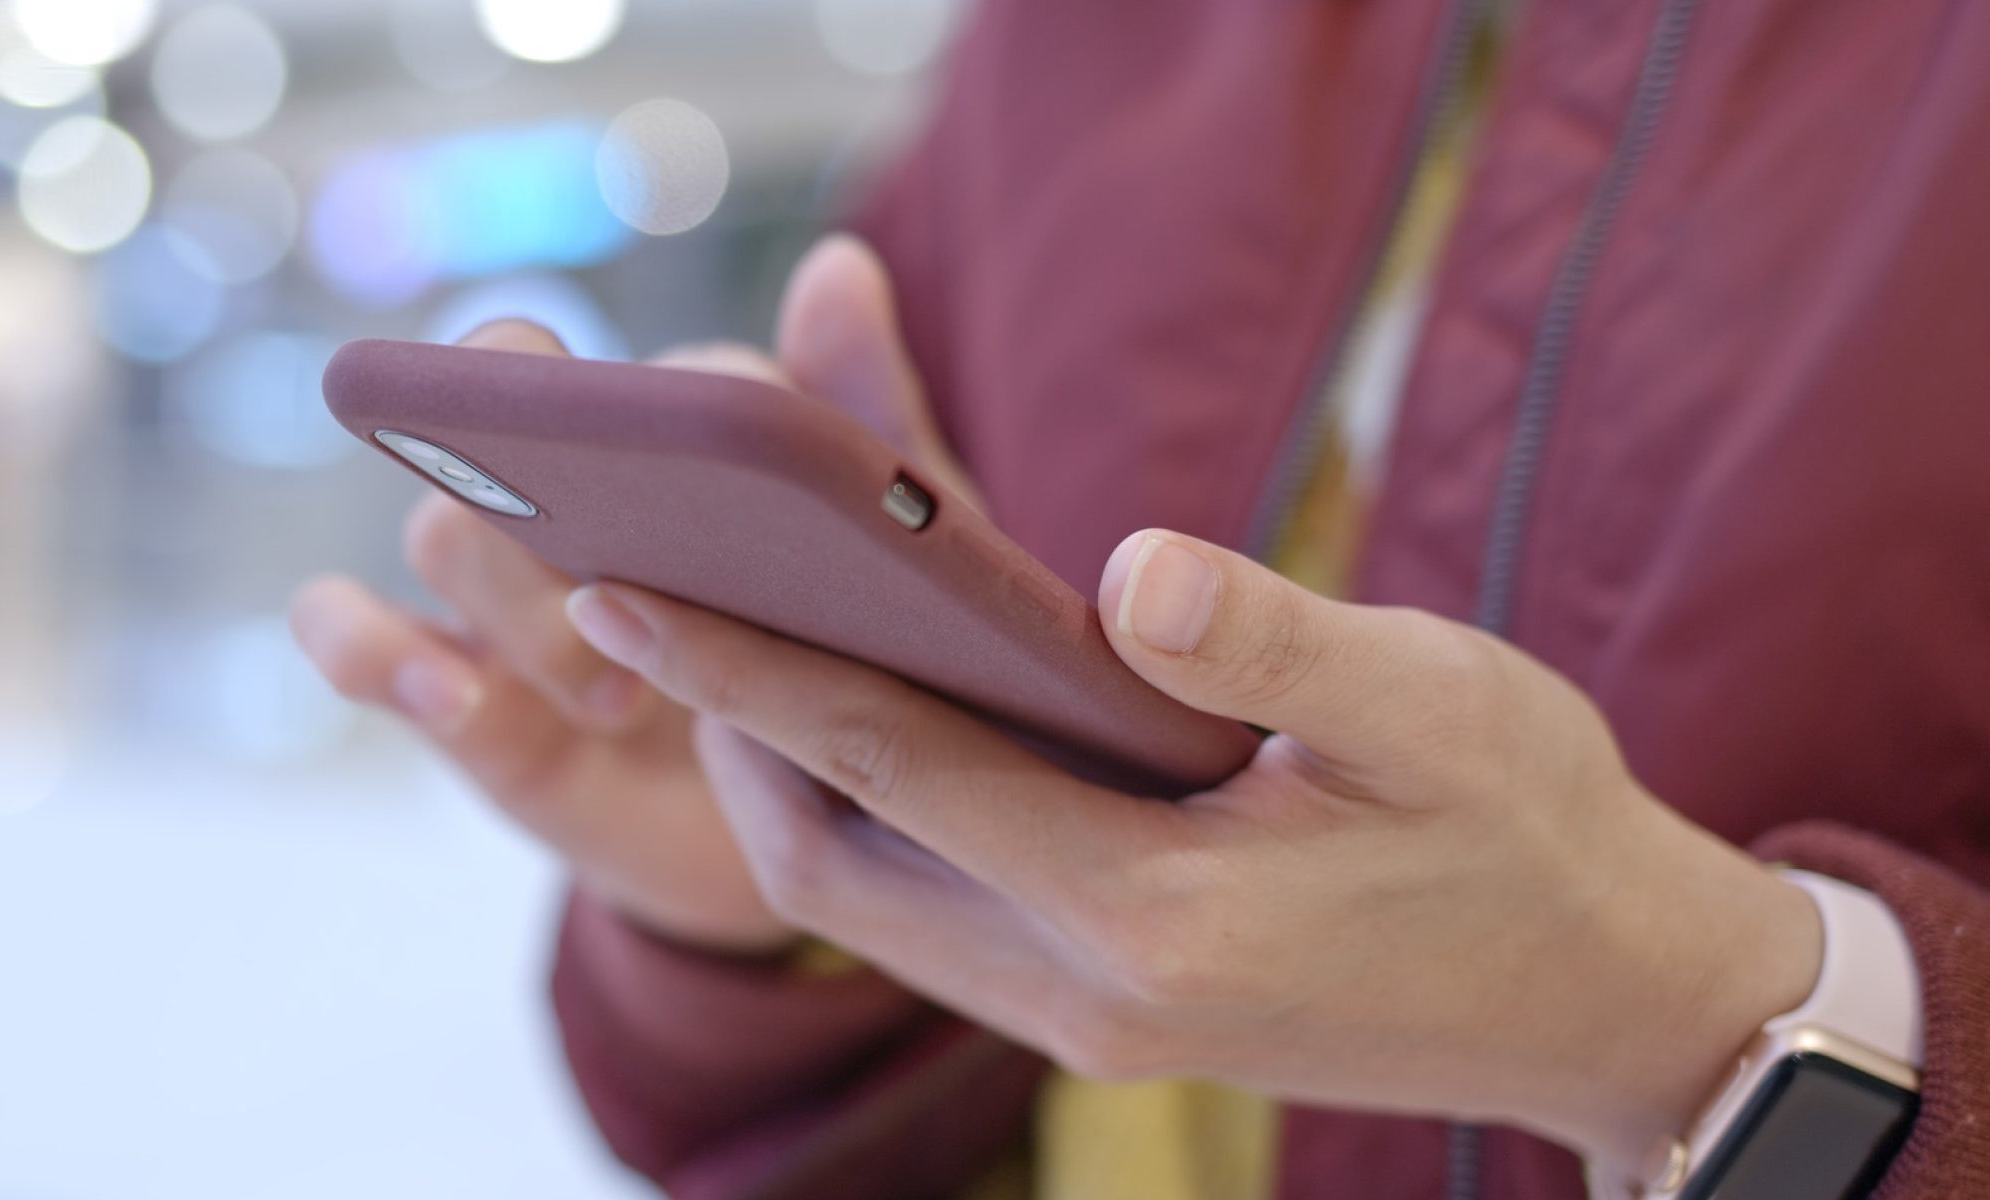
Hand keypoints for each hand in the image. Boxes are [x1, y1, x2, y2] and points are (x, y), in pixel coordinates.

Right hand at [292, 235, 962, 952]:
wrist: (824, 830)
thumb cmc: (858, 661)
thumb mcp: (893, 552)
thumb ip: (865, 417)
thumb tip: (841, 263)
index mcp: (656, 441)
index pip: (587, 369)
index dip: (618, 402)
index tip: (676, 445)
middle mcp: (562, 497)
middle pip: (485, 430)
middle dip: (534, 475)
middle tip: (625, 569)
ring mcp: (501, 597)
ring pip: (438, 535)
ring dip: (514, 601)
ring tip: (613, 693)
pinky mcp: (458, 695)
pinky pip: (351, 639)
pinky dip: (368, 649)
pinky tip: (452, 694)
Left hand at [563, 528, 1823, 1169]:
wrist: (1607, 1000)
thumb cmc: (1533, 836)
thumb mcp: (1439, 707)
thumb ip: (1272, 639)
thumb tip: (1129, 571)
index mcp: (1156, 912)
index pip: (892, 766)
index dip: (743, 668)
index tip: (619, 587)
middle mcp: (1088, 992)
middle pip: (832, 859)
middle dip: (725, 731)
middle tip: (661, 593)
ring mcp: (1089, 1020)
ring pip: (866, 901)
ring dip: (788, 782)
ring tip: (744, 647)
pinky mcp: (1109, 1011)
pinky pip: (933, 918)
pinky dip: (873, 820)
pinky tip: (883, 728)